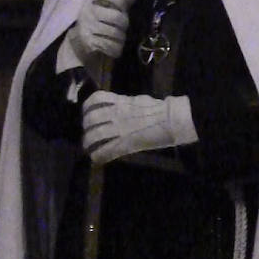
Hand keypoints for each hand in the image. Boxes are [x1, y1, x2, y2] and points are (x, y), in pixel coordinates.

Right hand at [65, 0, 139, 67]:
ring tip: (118, 38)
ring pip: (115, 33)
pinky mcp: (88, 43)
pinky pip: (111, 46)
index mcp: (92, 1)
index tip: (121, 7)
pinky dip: (116, 49)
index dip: (119, 1)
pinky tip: (114, 47)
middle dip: (124, 24)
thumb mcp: (107, 8)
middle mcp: (88, 12)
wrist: (78, 44)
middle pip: (117, 17)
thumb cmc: (97, 22)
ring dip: (121, 38)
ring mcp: (87, 28)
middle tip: (121, 27)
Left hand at [81, 90, 197, 164]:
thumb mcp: (140, 101)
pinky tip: (98, 159)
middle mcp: (117, 114)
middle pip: (91, 119)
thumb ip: (127, 104)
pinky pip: (106, 151)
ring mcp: (120, 129)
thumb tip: (121, 106)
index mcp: (121, 102)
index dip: (87, 106)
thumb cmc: (161, 109)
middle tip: (88, 133)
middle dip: (86, 127)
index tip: (87, 112)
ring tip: (89, 148)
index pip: (97, 99)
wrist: (172, 119)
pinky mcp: (126, 144)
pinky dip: (99, 157)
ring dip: (88, 143)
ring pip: (94, 136)